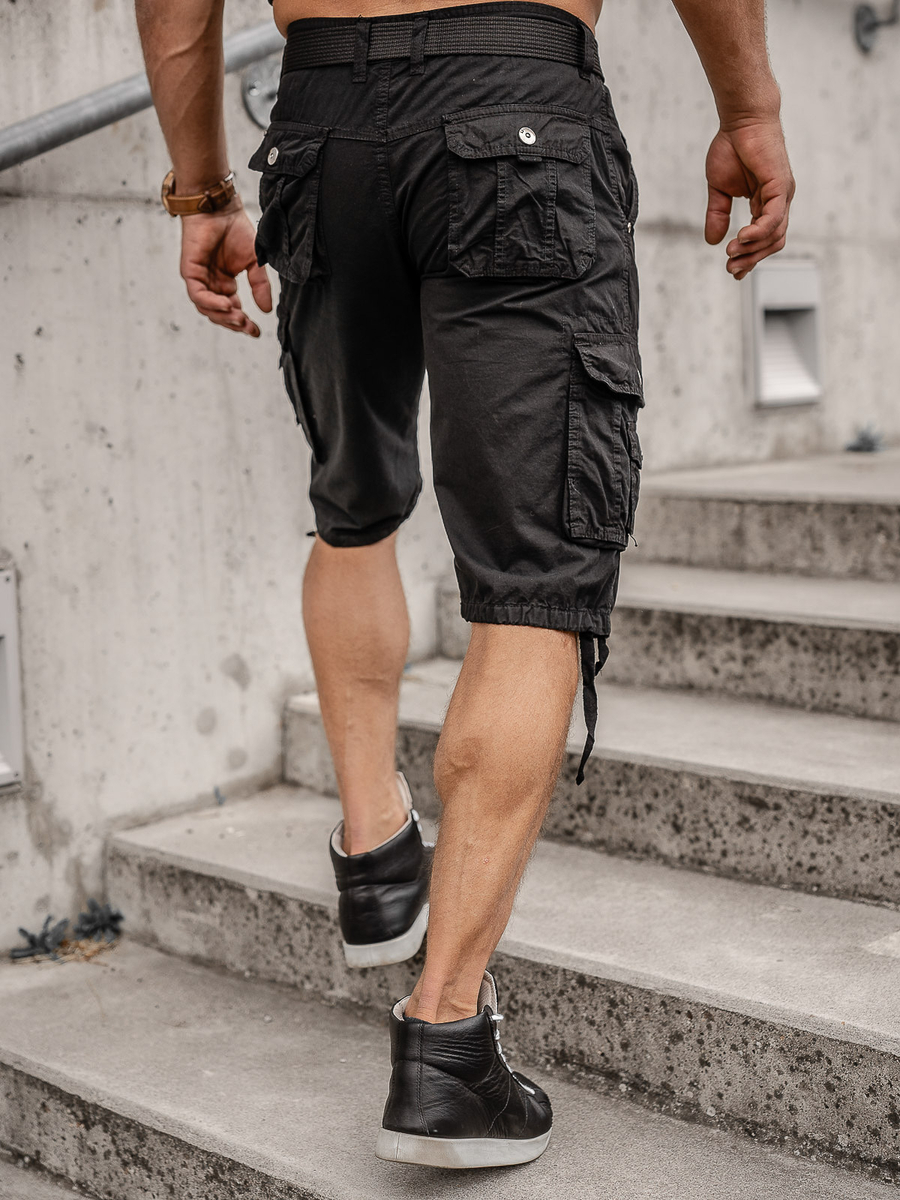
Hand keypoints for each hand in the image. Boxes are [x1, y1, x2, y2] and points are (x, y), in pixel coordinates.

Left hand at [179, 200, 272, 335]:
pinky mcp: (190, 271)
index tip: (256, 332)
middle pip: (218, 314)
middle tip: (248, 327)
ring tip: (239, 318)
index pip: (232, 310)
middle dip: (233, 323)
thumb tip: (267, 310)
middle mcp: (211, 284)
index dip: (243, 323)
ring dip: (223, 316)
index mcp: (224, 283)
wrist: (220, 207)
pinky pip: (198, 294)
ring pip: (206, 308)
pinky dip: (211, 303)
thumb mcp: (254, 263)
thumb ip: (260, 286)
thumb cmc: (235, 229)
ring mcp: (199, 279)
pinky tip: (226, 305)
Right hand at [704, 118, 794, 280]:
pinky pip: (774, 218)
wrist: (741, 118)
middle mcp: (779, 201)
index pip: (764, 238)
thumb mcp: (719, 189)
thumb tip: (712, 241)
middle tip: (731, 268)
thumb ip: (718, 215)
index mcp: (766, 203)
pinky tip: (741, 239)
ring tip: (731, 254)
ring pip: (775, 234)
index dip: (750, 257)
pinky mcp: (780, 185)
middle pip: (773, 242)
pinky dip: (758, 232)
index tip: (732, 269)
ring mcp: (782, 194)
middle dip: (752, 259)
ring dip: (753, 249)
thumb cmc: (731, 147)